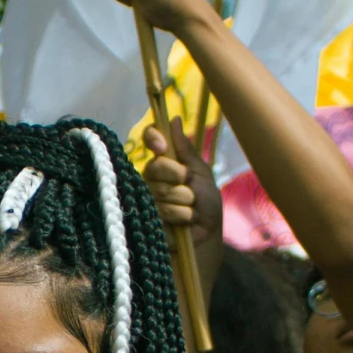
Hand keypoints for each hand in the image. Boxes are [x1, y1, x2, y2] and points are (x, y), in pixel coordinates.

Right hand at [143, 119, 219, 244]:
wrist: (207, 234)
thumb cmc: (206, 203)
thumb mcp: (201, 173)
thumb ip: (186, 149)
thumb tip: (174, 118)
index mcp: (164, 162)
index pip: (150, 139)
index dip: (153, 138)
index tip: (162, 146)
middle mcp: (150, 177)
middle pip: (156, 166)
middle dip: (179, 179)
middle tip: (190, 190)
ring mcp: (145, 198)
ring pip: (161, 191)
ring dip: (185, 202)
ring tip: (190, 211)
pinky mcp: (145, 219)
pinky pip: (162, 211)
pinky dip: (181, 217)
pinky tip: (184, 223)